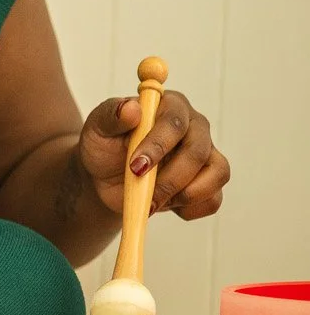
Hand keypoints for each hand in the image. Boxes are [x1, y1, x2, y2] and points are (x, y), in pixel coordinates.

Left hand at [77, 87, 229, 222]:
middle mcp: (195, 127)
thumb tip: (131, 109)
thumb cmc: (104, 146)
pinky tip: (165, 205)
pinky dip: (190, 209)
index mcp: (170, 106)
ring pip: (217, 173)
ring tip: (153, 201)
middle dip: (170, 179)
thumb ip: (111, 116)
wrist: (106, 178)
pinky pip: (214, 199)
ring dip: (184, 195)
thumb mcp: (97, 129)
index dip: (158, 146)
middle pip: (198, 151)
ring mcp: (207, 154)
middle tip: (145, 197)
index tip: (136, 167)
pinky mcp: (208, 182)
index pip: (174, 122)